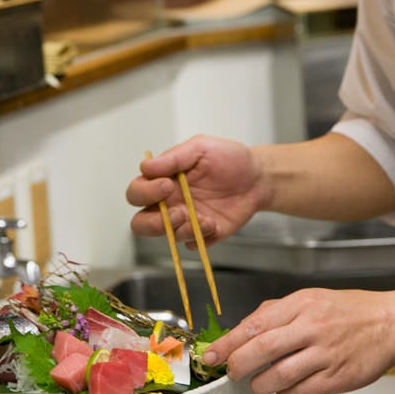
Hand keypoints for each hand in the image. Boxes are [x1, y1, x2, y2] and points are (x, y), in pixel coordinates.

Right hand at [126, 135, 264, 246]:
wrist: (257, 177)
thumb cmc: (228, 158)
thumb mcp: (201, 148)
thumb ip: (174, 157)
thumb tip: (145, 166)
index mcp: (163, 181)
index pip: (136, 192)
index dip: (145, 192)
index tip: (167, 185)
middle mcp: (169, 203)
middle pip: (140, 223)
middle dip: (152, 224)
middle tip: (179, 212)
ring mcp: (185, 221)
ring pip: (166, 236)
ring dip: (182, 229)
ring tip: (203, 217)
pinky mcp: (202, 235)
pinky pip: (190, 245)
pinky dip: (199, 237)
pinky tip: (214, 223)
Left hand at [202, 287, 394, 393]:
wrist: (391, 323)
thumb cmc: (351, 311)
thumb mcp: (312, 298)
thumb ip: (278, 310)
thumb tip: (246, 326)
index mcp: (302, 303)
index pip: (255, 324)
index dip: (229, 342)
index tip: (212, 355)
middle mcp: (312, 326)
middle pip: (262, 349)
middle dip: (239, 365)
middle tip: (232, 373)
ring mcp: (325, 353)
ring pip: (278, 376)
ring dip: (261, 385)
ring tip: (260, 384)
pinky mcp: (337, 377)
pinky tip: (286, 391)